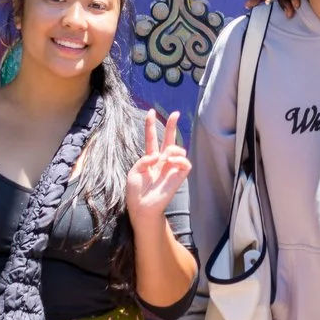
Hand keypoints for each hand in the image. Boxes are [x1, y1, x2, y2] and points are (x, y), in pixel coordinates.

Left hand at [126, 109, 190, 228]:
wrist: (142, 207)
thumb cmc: (136, 192)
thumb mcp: (134, 172)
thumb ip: (144, 159)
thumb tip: (160, 156)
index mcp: (149, 159)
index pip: (151, 138)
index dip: (150, 125)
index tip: (150, 112)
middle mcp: (161, 161)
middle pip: (168, 139)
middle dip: (171, 125)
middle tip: (175, 113)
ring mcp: (170, 168)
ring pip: (178, 149)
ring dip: (173, 149)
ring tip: (166, 157)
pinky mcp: (178, 176)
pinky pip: (185, 162)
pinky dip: (179, 159)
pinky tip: (171, 161)